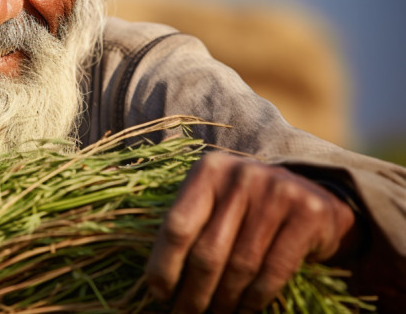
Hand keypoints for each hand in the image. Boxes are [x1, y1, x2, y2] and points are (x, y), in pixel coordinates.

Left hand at [144, 152, 356, 312]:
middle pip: (208, 251)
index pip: (177, 226)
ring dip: (224, 300)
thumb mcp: (216, 202)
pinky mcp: (307, 213)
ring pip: (240, 265)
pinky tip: (244, 311)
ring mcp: (276, 192)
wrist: (311, 195)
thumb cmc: (248, 206)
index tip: (159, 293)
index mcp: (209, 170)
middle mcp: (241, 176)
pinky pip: (273, 270)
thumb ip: (191, 228)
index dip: (164, 265)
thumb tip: (158, 283)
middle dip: (193, 293)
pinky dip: (255, 299)